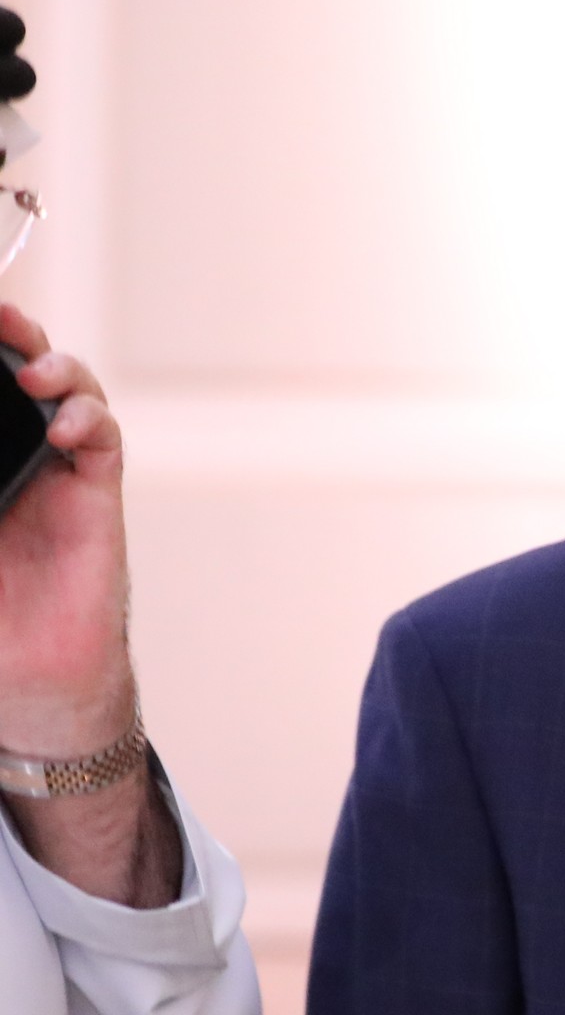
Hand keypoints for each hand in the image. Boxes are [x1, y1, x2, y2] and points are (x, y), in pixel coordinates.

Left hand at [0, 304, 177, 905]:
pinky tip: (65, 425)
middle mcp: (11, 456)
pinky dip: (90, 419)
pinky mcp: (96, 495)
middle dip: (12, 334)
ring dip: (56, 367)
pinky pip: (102, 439)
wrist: (32, 680)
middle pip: (16, 370)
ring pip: (67, 392)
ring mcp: (57, 471)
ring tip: (31, 370)